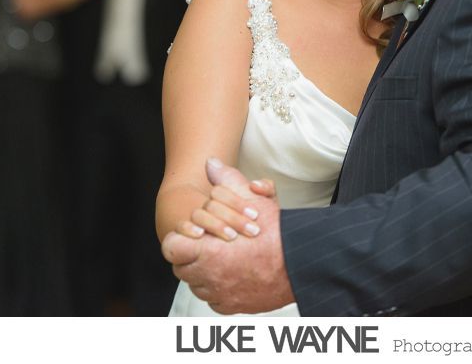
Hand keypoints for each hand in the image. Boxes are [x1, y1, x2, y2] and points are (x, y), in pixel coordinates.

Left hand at [161, 160, 293, 313]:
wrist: (300, 265)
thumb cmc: (276, 234)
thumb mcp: (252, 200)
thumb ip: (227, 181)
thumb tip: (211, 164)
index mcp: (205, 250)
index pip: (171, 247)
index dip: (180, 239)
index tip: (194, 235)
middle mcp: (207, 277)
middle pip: (182, 266)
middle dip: (194, 254)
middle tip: (213, 244)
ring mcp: (218, 295)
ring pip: (197, 284)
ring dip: (206, 272)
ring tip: (226, 258)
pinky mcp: (230, 307)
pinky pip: (213, 299)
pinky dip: (221, 288)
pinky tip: (236, 274)